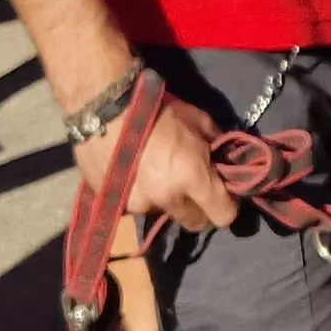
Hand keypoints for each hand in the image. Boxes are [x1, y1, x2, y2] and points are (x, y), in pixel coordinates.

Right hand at [114, 93, 241, 233]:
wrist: (103, 109)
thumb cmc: (156, 108)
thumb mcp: (197, 118)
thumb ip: (216, 144)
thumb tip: (226, 159)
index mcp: (192, 176)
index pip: (223, 215)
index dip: (227, 205)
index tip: (223, 194)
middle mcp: (167, 198)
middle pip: (194, 222)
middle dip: (199, 208)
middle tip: (193, 188)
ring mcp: (139, 205)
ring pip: (164, 213)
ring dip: (166, 200)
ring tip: (156, 174)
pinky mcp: (117, 205)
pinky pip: (138, 207)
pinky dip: (141, 195)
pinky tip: (134, 174)